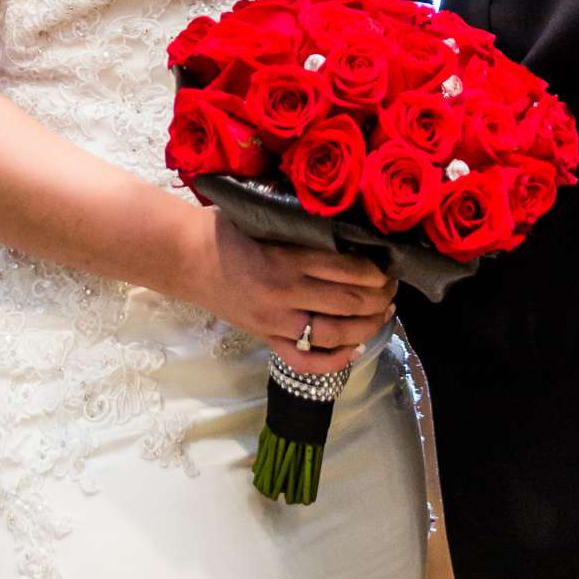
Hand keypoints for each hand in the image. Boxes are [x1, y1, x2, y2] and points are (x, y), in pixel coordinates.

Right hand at [169, 207, 398, 375]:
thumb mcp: (267, 218)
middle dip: (380, 298)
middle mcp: (286, 292)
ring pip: (334, 333)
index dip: (377, 271)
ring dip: (368, 326)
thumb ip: (304, 228)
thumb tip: (349, 228)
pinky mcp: (265, 338)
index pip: (348, 268)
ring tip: (384, 314)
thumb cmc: (226, 228)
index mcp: (288, 257)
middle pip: (348, 302)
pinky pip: (304, 360)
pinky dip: (334, 360)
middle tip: (393, 289)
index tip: (390, 266)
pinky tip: (355, 349)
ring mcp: (275, 321)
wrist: (185, 257)